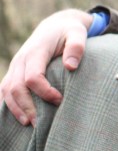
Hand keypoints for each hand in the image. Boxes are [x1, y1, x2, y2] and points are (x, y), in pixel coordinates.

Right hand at [0, 9, 91, 125]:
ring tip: (29, 124)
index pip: (33, 77)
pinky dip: (8, 104)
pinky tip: (18, 117)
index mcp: (36, 51)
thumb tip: (70, 67)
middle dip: (27, 106)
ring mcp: (15, 66)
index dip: (44, 92)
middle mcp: (21, 59)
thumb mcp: (77, 33)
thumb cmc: (69, 32)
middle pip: (16, 87)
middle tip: (40, 124)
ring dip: (15, 108)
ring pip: (7, 90)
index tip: (60, 100)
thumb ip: (76, 47)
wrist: (54, 26)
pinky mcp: (14, 72)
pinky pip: (5, 89)